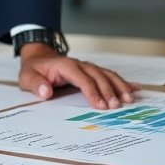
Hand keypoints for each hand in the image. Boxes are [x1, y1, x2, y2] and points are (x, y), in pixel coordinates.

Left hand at [17, 43, 138, 109]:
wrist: (39, 57)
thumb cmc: (34, 69)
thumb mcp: (28, 76)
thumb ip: (35, 83)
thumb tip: (45, 91)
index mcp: (65, 66)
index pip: (81, 78)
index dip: (92, 91)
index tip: (100, 105)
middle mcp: (79, 65)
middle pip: (98, 76)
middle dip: (108, 91)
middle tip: (117, 106)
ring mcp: (87, 67)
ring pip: (107, 75)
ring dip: (119, 86)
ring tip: (130, 98)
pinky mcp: (92, 71)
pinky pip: (109, 75)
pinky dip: (123, 81)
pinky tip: (136, 87)